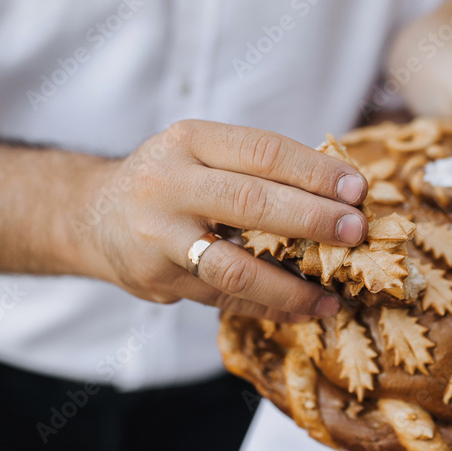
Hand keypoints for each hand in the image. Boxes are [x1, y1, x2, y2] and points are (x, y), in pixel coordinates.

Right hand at [76, 120, 368, 321]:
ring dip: (292, 285)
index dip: (315, 171)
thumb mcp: (203, 152)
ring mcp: (160, 237)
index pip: (262, 151)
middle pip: (251, 203)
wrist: (93, 215)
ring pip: (234, 267)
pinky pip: (224, 299)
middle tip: (356, 232)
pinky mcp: (158, 280)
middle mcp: (168, 184)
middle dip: (312, 219)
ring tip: (332, 294)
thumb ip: (258, 167)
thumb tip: (341, 193)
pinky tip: (304, 309)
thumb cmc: (171, 179)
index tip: (357, 189)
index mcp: (189, 141)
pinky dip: (269, 307)